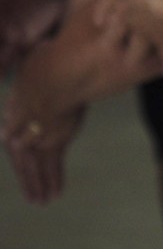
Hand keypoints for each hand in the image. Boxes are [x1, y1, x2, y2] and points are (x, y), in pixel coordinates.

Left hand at [2, 51, 86, 203]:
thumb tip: (31, 47)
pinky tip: (55, 192)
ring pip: (33, 164)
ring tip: (42, 201)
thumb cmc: (51, 59)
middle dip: (26, 175)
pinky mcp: (54, 140)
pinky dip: (53, 178)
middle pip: (20, 154)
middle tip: (31, 196)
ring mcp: (37, 133)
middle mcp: (20, 124)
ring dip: (36, 183)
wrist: (65, 71)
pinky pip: (53, 164)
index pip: (12, 130)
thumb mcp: (33, 57)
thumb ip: (30, 59)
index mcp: (15, 105)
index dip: (13, 140)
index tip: (13, 146)